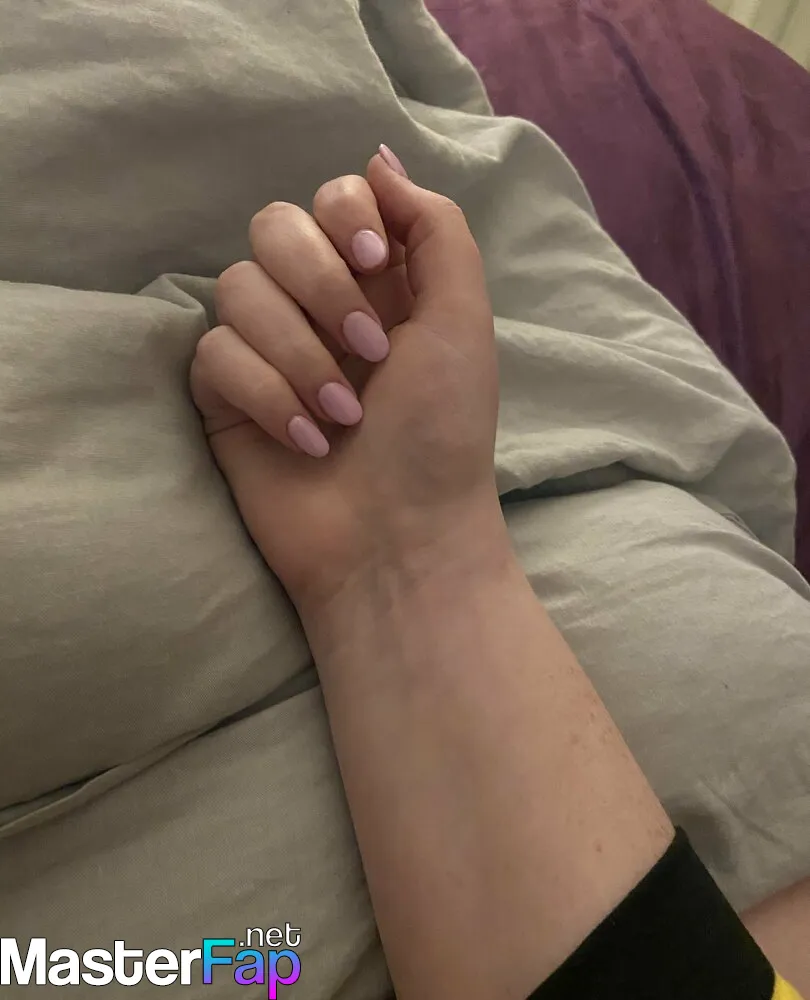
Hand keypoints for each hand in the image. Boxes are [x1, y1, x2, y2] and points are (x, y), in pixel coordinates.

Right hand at [190, 149, 504, 616]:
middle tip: (367, 354)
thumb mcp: (463, 321)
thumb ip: (434, 229)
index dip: (343, 216)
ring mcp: (266, 349)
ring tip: (343, 417)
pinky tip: (306, 442)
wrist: (399, 538)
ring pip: (236, 288)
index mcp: (377, 282)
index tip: (374, 262)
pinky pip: (213, 353)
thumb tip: (379, 161)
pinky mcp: (224, 396)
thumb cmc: (442, 434)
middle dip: (319, 287)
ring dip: (297, 354)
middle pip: (272, 227)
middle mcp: (317, 305)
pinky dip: (264, 394)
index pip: (332, 198)